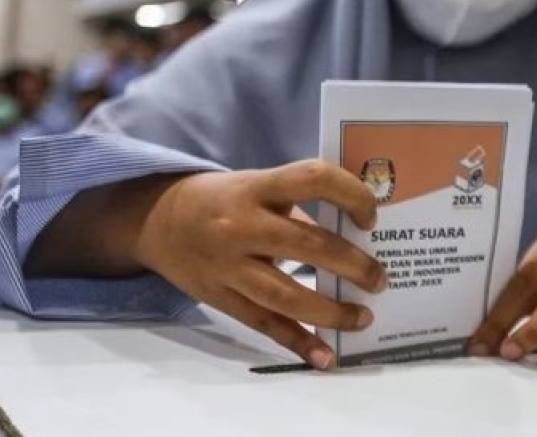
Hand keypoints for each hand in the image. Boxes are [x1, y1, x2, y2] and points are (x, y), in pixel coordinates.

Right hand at [135, 160, 386, 369]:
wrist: (156, 220)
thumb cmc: (223, 199)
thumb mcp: (256, 185)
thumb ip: (297, 205)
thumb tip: (353, 233)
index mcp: (256, 187)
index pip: (312, 179)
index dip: (350, 194)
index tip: (370, 217)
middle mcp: (240, 226)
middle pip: (305, 245)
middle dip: (351, 264)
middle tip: (380, 280)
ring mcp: (228, 266)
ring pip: (285, 295)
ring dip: (331, 312)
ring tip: (363, 318)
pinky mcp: (220, 298)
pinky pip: (264, 324)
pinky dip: (297, 342)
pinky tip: (326, 357)